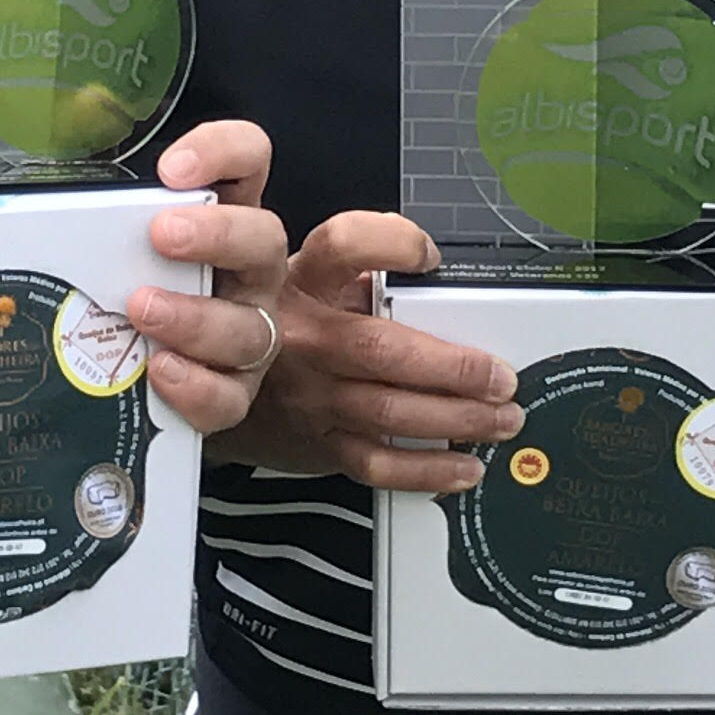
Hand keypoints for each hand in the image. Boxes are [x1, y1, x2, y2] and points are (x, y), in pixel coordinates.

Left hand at [122, 121, 296, 436]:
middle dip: (218, 233)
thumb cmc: (136, 286)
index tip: (172, 168)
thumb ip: (102, 190)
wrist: (155, 378)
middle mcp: (249, 273)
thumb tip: (71, 124)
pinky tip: (159, 371)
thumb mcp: (118, 235)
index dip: (222, 152)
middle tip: (162, 233)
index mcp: (226, 217)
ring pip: (248, 326)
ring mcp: (249, 334)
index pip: (248, 160)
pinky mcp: (234, 393)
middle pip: (264, 238)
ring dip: (195, 316)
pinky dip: (196, 386)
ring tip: (141, 308)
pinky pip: (229, 397)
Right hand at [210, 208, 527, 494]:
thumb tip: (434, 274)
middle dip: (452, 367)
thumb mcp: (302, 278)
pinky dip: (425, 470)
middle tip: (502, 378)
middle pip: (380, 348)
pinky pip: (374, 462)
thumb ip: (355, 270)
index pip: (342, 245)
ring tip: (502, 419)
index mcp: (302, 281)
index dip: (391, 244)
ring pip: (387, 411)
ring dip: (456, 419)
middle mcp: (301, 336)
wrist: (213, 388)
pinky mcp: (316, 442)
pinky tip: (465, 467)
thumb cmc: (279, 325)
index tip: (430, 256)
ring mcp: (308, 395)